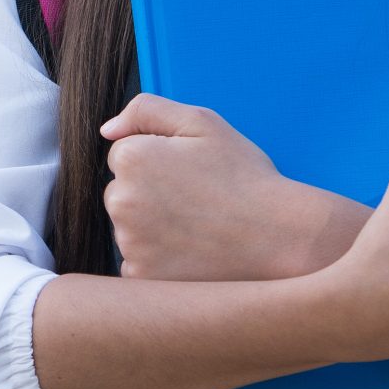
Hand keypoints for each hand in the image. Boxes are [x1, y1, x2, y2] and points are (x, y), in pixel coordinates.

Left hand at [98, 93, 308, 281]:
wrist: (280, 237)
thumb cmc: (244, 177)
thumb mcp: (202, 123)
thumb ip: (146, 110)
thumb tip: (107, 130)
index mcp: (131, 159)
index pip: (123, 156)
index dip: (159, 162)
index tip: (190, 174)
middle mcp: (120, 201)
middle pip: (121, 194)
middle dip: (149, 195)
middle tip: (197, 202)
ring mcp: (129, 243)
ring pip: (129, 229)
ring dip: (152, 229)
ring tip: (198, 228)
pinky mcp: (141, 277)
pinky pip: (137, 264)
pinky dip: (158, 261)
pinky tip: (192, 253)